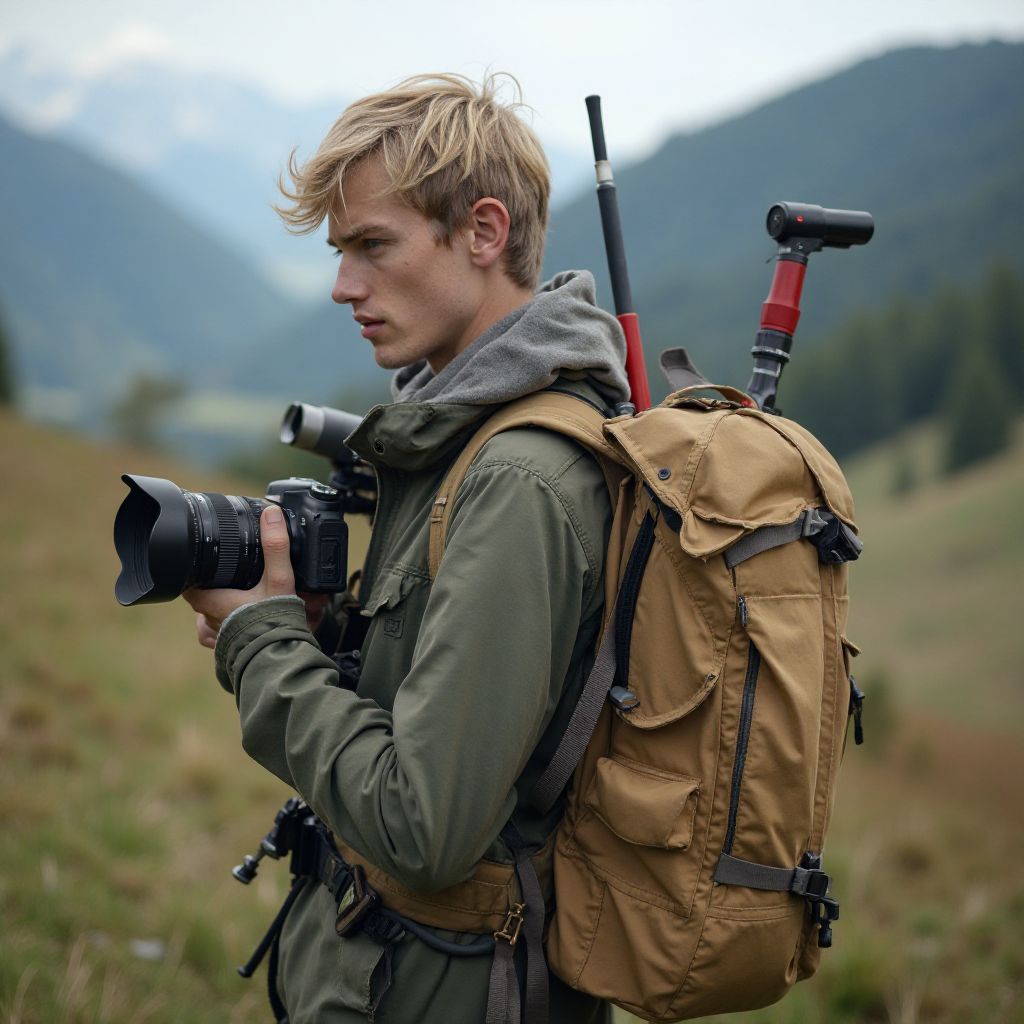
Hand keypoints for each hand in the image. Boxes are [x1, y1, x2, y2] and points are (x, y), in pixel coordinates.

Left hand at [184, 504, 298, 647]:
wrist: (282, 659)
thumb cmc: (275, 622)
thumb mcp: (279, 578)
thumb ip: (275, 546)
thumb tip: (270, 513)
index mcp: (213, 601)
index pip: (188, 583)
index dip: (191, 571)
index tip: (198, 563)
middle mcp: (211, 621)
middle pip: (199, 599)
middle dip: (209, 588)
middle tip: (223, 576)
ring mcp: (220, 638)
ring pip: (208, 620)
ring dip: (217, 610)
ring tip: (233, 600)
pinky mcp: (231, 652)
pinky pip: (221, 640)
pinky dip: (226, 631)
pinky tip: (238, 625)